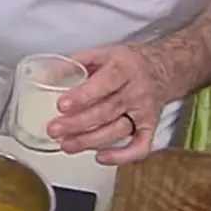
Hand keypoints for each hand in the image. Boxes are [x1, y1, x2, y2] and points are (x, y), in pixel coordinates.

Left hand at [47, 44, 166, 164]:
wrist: (164, 68)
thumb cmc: (128, 63)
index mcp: (125, 67)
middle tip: (54, 130)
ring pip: (117, 130)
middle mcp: (137, 90)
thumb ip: (76, 63)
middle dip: (78, 123)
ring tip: (66, 145)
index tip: (61, 105)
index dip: (83, 96)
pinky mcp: (150, 127)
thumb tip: (46, 76)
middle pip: (107, 111)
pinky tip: (100, 158)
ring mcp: (145, 111)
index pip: (105, 83)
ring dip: (90, 141)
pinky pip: (140, 146)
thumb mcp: (103, 53)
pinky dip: (122, 156)